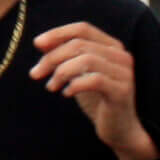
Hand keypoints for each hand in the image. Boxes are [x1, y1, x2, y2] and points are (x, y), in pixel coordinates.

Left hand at [30, 22, 156, 159]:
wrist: (120, 131)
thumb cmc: (98, 101)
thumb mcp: (77, 75)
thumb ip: (64, 58)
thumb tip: (40, 42)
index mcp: (112, 47)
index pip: (83, 29)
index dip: (58, 33)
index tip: (37, 44)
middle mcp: (121, 56)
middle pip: (80, 44)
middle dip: (53, 57)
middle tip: (36, 73)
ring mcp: (124, 73)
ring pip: (86, 59)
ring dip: (61, 72)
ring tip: (51, 86)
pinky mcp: (122, 91)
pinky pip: (94, 80)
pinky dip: (75, 84)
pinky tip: (66, 94)